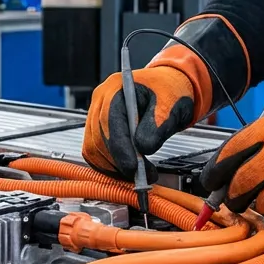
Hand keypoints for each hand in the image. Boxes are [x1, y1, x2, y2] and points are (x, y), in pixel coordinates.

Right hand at [82, 47, 209, 178]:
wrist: (169, 88)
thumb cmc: (169, 90)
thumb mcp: (170, 104)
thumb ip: (157, 125)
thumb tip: (143, 148)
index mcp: (116, 87)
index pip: (109, 120)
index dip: (119, 146)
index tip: (133, 166)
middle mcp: (101, 100)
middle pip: (98, 137)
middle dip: (119, 161)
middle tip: (142, 175)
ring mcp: (97, 115)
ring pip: (93, 149)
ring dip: (113, 166)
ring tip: (138, 174)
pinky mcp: (99, 129)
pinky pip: (96, 152)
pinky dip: (110, 166)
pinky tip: (127, 171)